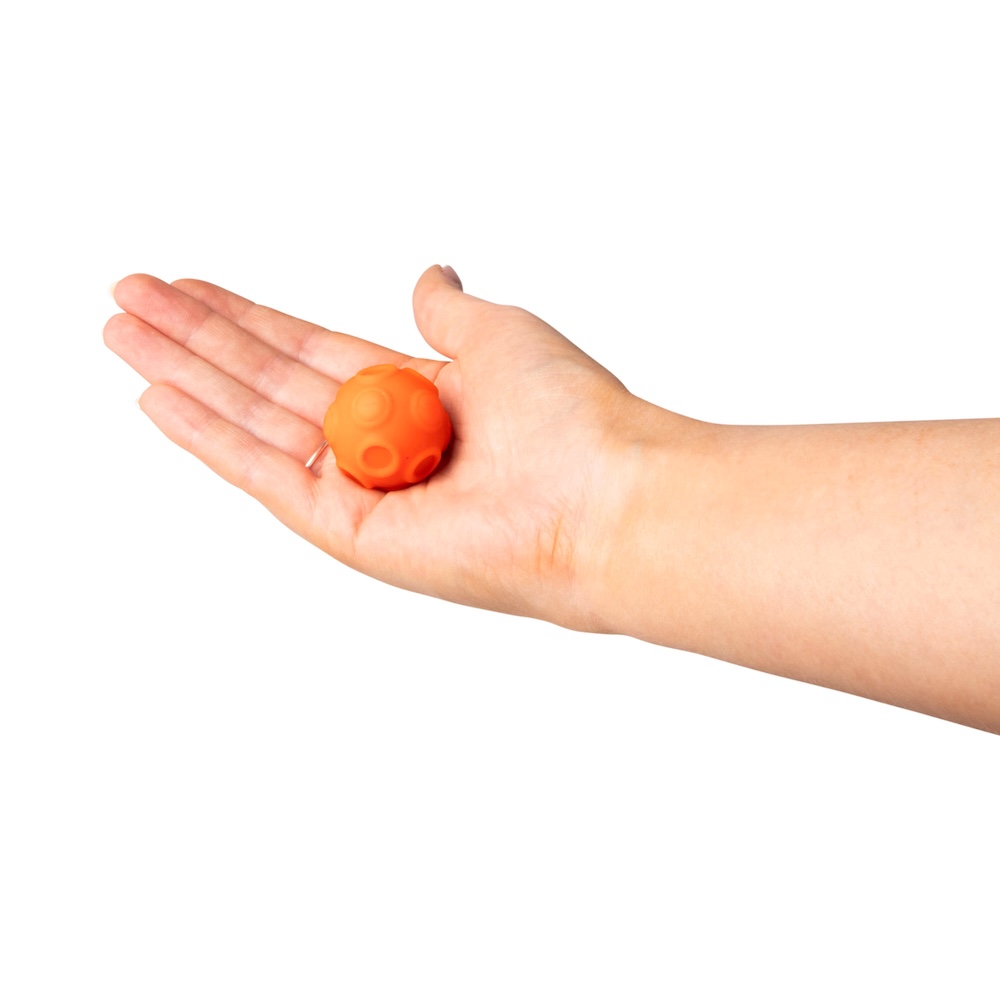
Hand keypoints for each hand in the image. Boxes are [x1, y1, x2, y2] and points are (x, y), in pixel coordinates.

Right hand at [104, 266, 670, 628]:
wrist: (599, 500)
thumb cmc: (569, 417)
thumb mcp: (500, 334)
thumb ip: (446, 310)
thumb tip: (427, 274)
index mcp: (415, 397)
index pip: (309, 351)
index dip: (249, 318)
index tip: (191, 287)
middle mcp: (381, 444)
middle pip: (268, 381)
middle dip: (198, 339)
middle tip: (128, 298)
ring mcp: (362, 490)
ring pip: (254, 423)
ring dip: (185, 376)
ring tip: (121, 331)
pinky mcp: (350, 532)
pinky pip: (267, 475)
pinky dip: (209, 436)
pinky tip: (157, 396)